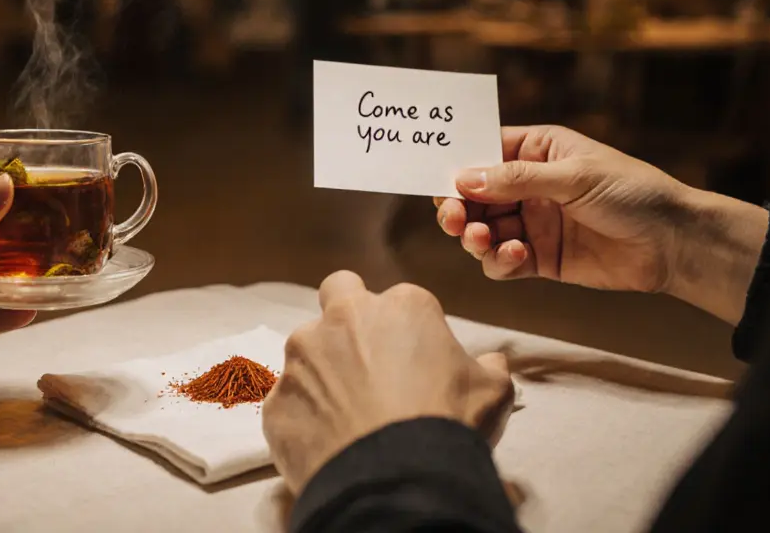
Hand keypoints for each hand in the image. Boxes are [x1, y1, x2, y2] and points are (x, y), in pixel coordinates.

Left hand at [262, 271, 513, 494]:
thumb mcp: (492, 392)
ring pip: (306, 348)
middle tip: (365, 355)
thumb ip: (488, 367)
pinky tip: (327, 441)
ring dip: (322, 369)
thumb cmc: (447, 424)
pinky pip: (289, 400)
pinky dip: (304, 415)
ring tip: (347, 413)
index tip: (415, 360)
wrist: (395, 477)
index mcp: (401, 307)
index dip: (408, 330)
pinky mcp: (278, 397)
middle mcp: (344, 318)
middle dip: (347, 314)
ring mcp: (303, 356)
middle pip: (338, 292)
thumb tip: (491, 362)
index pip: (402, 301)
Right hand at [435, 126, 767, 322]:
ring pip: (482, 231)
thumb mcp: (574, 176)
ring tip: (482, 240)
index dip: (456, 166)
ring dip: (474, 237)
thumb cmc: (633, 192)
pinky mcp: (540, 259)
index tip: (438, 181)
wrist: (674, 243)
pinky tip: (517, 257)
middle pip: (473, 196)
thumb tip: (464, 178)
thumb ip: (517, 179)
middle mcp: (527, 186)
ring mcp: (532, 223)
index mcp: (536, 151)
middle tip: (454, 219)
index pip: (481, 152)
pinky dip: (500, 261)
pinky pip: (503, 262)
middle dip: (457, 207)